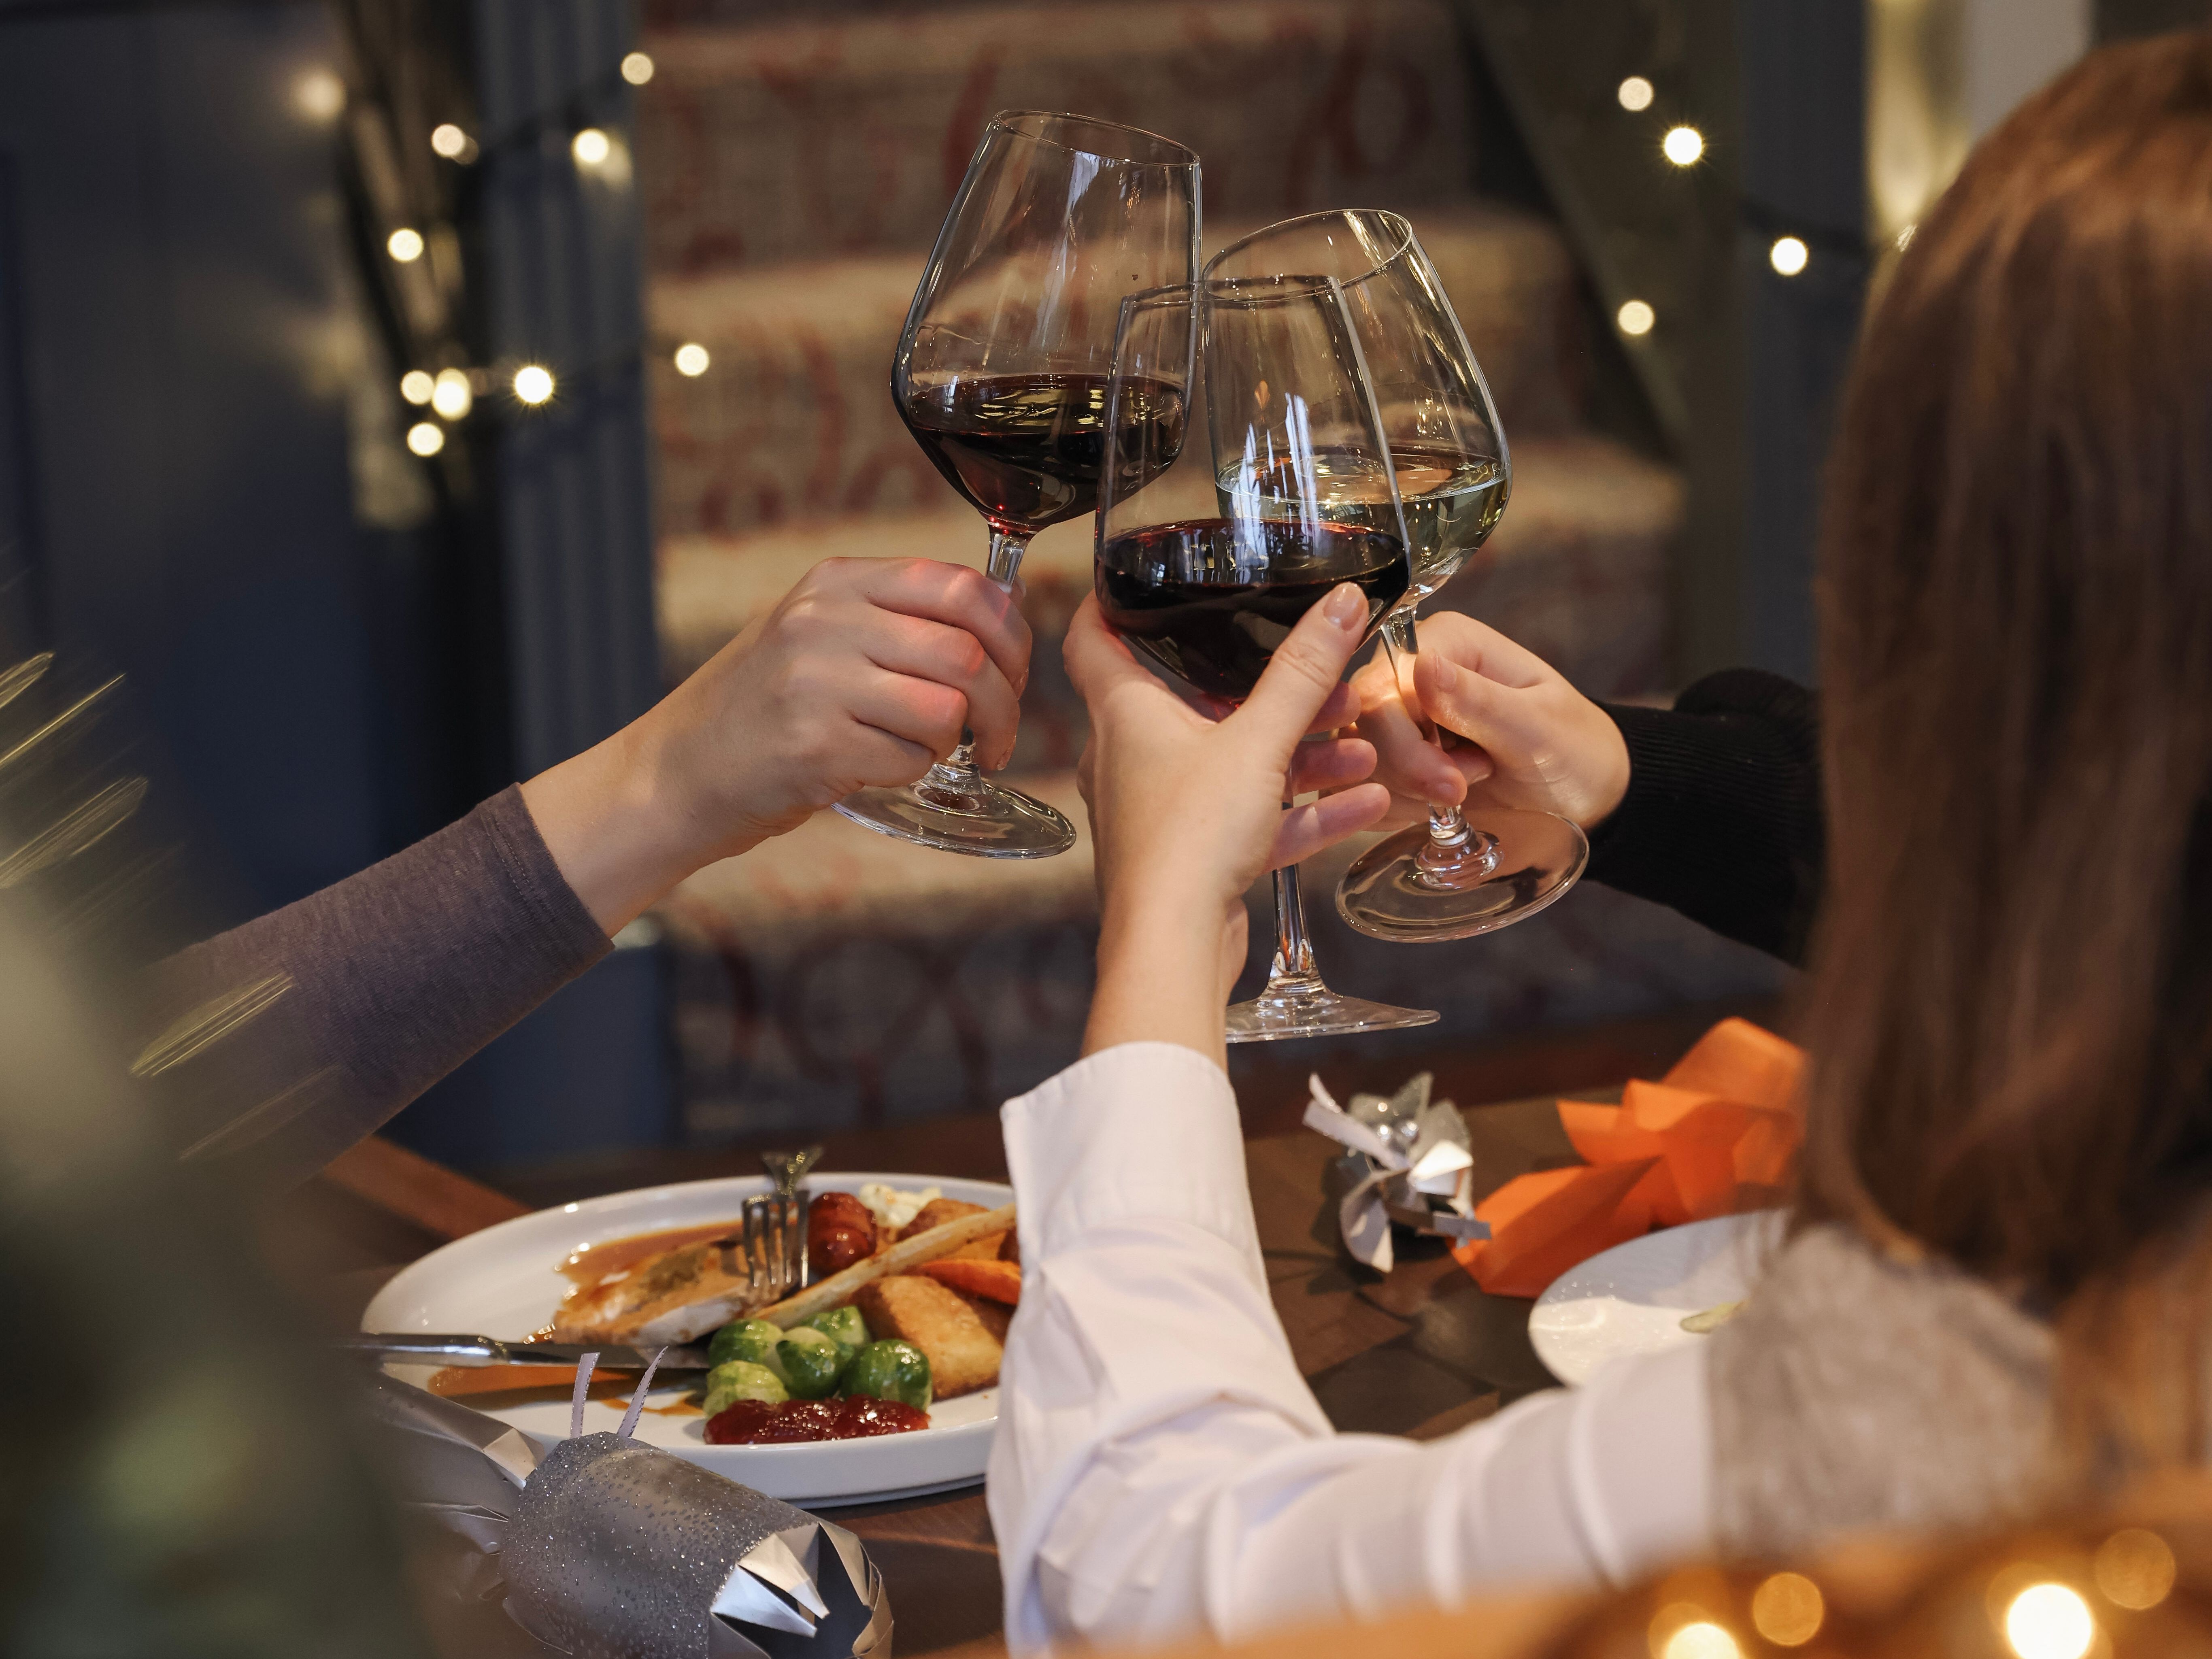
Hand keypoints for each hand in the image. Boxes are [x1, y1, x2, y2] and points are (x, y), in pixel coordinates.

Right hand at [521, 558, 1029, 931]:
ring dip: (957, 741)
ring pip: (947, 707)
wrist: (676, 771)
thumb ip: (898, 615)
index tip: (1012, 671)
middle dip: (1003, 703)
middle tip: (997, 734)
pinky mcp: (813, 745)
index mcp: (836, 581)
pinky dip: (913, 772)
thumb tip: (1005, 609)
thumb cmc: (763, 706)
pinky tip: (880, 768)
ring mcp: (815, 681)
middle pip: (967, 652)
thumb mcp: (820, 631)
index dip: (1010, 635)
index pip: (962, 586)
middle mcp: (825, 620)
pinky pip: (910, 759)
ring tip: (932, 751)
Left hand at [1067, 589, 1389, 1063]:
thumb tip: (1343, 603)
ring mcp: (1160, 810)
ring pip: (1233, 764)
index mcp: (1124, 714)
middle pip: (1194, 701)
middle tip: (1324, 675)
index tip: (1146, 579)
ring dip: (1299, 753)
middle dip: (1265, 690)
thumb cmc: (1188, 838)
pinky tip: (1366, 801)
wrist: (1173, 946)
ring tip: (1363, 741)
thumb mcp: (1258, 741)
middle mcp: (1131, 757)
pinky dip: (1302, 808)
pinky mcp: (1192, 858)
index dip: (1114, 602)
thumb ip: (1303, 673)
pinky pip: (1253, 818)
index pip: (1094, 638)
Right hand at [1351, 611, 1628, 832]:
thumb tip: (1422, 666)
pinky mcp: (1390, 756)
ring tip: (1463, 791)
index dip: (1406, 743)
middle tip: (1461, 791)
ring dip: (1404, 792)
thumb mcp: (1538, 728)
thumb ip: (1478, 701)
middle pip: (1362, 723)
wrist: (1584, 790)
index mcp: (1445, 642)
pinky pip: (1359, 787)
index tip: (1454, 782)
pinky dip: (1395, 807)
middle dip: (1408, 771)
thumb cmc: (1573, 748)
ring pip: (1355, 759)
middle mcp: (1410, 672)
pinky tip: (1434, 807)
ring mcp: (1397, 716)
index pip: (1383, 686)